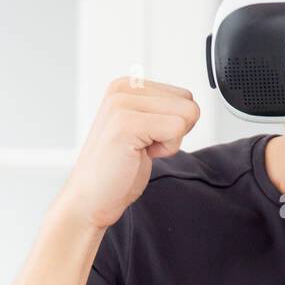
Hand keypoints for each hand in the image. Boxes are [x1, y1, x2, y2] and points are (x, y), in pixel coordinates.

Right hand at [52, 77, 200, 231]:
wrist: (91, 198)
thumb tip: (193, 107)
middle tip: (143, 146)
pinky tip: (139, 154)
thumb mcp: (144, 128)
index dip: (173, 124)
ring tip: (139, 149)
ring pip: (186, 114)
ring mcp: (123, 104)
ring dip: (169, 141)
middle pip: (188, 103)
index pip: (184, 96)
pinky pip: (176, 129)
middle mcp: (123, 89)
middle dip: (174, 132)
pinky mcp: (126, 122)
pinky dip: (165, 149)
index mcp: (127, 86)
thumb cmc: (117, 169)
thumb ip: (164, 110)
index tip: (146, 138)